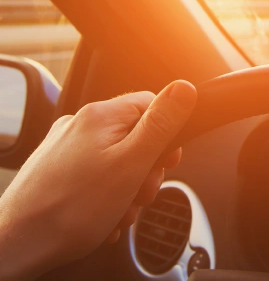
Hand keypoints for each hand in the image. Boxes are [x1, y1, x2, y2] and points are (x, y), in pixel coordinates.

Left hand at [0, 80, 196, 280]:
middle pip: (135, 136)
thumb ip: (161, 125)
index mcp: (100, 116)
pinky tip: (103, 215)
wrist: (19, 245)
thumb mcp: (132, 164)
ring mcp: (64, 148)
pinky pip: (96, 176)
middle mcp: (79, 125)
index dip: (167, 135)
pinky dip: (106, 196)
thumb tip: (184, 88)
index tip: (167, 162)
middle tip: (139, 193)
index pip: (152, 105)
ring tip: (118, 211)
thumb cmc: (71, 210)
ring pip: (116, 160)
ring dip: (127, 188)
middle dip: (146, 169)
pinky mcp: (56, 170)